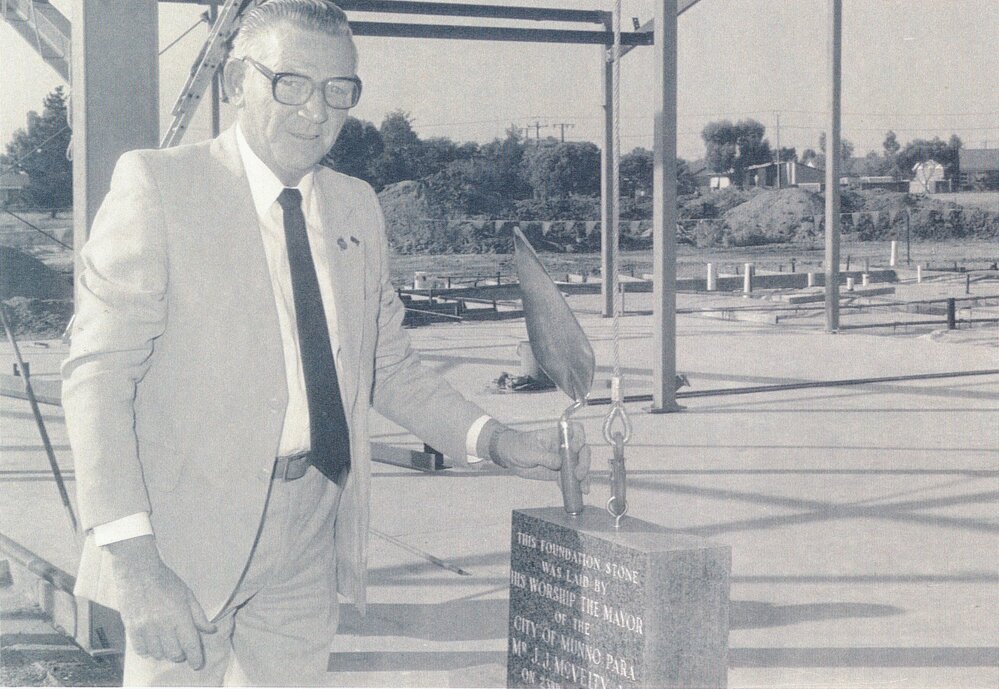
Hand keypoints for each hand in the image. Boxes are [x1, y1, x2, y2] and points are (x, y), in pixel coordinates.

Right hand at [108, 536, 216, 669]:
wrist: (138, 572)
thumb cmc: (166, 581)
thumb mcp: (187, 595)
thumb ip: (198, 615)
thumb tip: (210, 630)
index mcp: (180, 616)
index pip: (190, 644)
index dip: (195, 657)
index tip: (197, 664)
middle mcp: (163, 625)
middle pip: (174, 653)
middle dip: (181, 655)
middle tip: (182, 649)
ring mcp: (146, 628)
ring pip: (158, 654)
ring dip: (164, 652)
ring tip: (166, 644)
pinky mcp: (131, 628)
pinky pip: (141, 650)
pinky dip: (149, 651)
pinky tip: (152, 644)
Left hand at [493, 424, 589, 493]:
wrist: (510, 457)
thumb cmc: (518, 447)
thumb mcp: (529, 452)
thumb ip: (544, 457)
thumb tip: (559, 463)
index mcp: (556, 435)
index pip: (575, 430)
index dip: (579, 438)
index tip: (575, 448)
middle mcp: (563, 446)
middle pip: (582, 450)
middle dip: (584, 462)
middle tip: (578, 474)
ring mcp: (562, 459)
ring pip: (579, 466)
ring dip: (583, 477)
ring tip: (583, 488)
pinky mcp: (559, 472)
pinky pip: (570, 478)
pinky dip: (574, 485)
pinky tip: (575, 492)